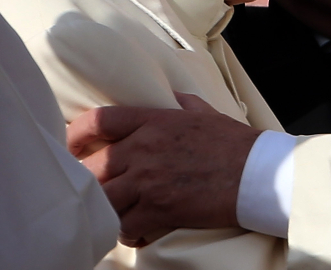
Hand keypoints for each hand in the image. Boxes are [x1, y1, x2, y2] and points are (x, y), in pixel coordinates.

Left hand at [67, 93, 262, 246]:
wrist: (259, 173)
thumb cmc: (237, 144)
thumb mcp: (207, 113)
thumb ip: (182, 104)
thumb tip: (172, 97)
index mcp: (155, 121)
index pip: (100, 120)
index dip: (76, 134)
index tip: (71, 147)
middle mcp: (145, 149)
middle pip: (93, 167)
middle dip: (89, 181)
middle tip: (94, 191)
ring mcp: (149, 180)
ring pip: (103, 199)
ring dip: (106, 209)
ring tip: (115, 214)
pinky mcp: (159, 209)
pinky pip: (124, 226)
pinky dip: (126, 233)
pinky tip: (136, 232)